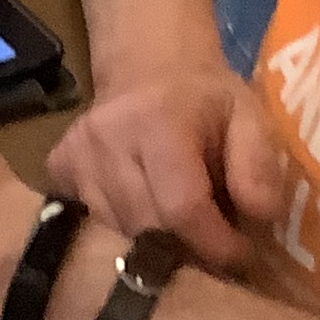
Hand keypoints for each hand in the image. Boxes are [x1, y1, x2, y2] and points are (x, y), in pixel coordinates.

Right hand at [47, 58, 285, 272]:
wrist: (148, 63)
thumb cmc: (206, 98)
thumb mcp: (250, 116)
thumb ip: (259, 165)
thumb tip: (260, 219)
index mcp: (158, 120)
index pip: (182, 206)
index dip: (215, 243)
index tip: (240, 256)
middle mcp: (107, 137)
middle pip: (146, 226)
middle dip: (185, 248)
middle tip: (212, 248)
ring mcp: (76, 153)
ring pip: (116, 231)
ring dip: (152, 242)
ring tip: (179, 228)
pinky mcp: (59, 165)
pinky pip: (90, 221)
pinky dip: (119, 229)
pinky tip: (141, 210)